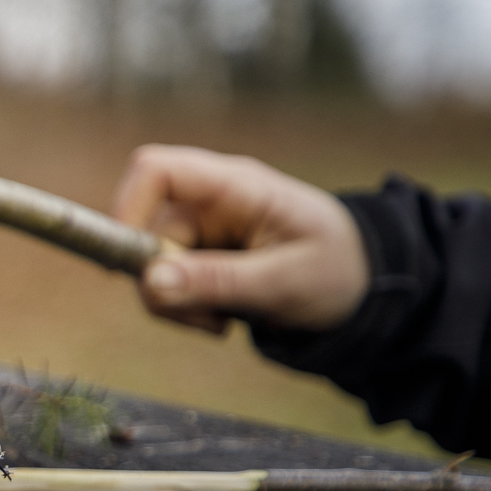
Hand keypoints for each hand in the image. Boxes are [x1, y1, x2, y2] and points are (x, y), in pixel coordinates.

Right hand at [112, 145, 368, 334]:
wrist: (363, 284)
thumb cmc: (336, 269)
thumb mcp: (283, 282)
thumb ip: (216, 281)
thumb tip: (148, 283)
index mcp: (235, 186)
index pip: (156, 170)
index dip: (127, 208)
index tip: (130, 266)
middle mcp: (209, 200)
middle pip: (146, 233)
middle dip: (164, 285)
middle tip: (209, 319)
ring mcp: (201, 228)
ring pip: (150, 266)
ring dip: (176, 303)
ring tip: (225, 319)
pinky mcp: (198, 255)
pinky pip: (164, 283)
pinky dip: (184, 308)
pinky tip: (222, 316)